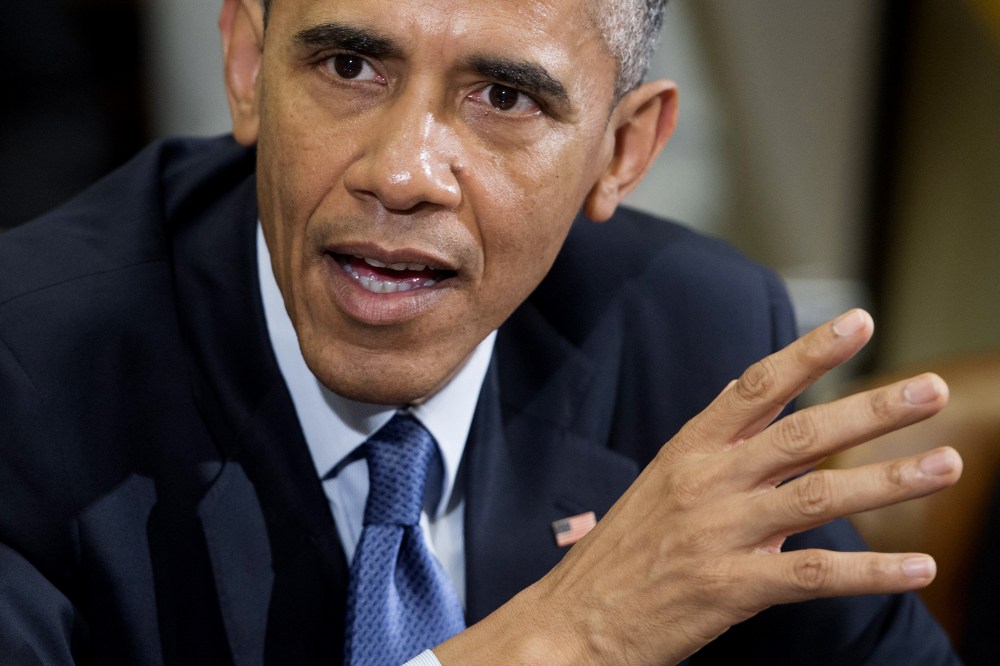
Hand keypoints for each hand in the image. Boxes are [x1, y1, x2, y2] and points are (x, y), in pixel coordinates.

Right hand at [434, 309, 961, 664]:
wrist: (573, 620)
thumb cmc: (623, 555)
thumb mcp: (663, 491)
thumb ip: (728, 468)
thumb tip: (793, 453)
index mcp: (688, 452)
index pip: (756, 388)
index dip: (810, 353)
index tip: (859, 323)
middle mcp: (706, 482)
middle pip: (801, 435)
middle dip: (871, 409)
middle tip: (930, 390)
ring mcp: (718, 533)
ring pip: (817, 497)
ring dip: (888, 481)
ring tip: (946, 464)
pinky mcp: (728, 588)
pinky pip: (811, 576)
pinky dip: (869, 572)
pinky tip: (917, 568)